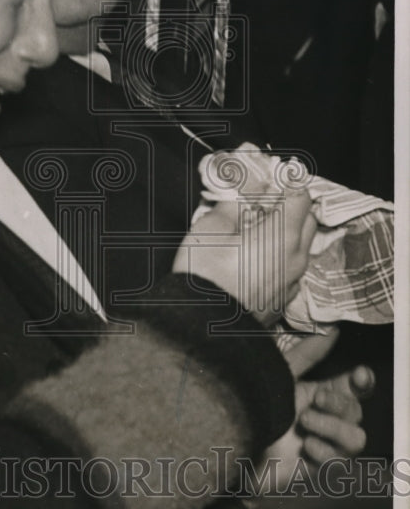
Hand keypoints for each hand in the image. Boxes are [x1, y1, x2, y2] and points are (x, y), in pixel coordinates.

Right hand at [173, 194, 316, 325]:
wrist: (201, 327)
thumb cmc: (204, 275)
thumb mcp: (211, 227)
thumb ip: (232, 203)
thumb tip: (243, 191)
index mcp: (283, 235)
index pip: (301, 196)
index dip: (286, 184)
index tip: (269, 181)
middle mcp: (296, 258)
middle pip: (308, 220)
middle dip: (291, 206)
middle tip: (263, 202)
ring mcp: (292, 282)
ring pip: (301, 247)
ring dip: (287, 233)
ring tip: (256, 230)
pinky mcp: (283, 301)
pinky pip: (290, 270)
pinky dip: (280, 257)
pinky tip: (255, 259)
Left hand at [259, 329, 373, 489]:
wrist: (230, 443)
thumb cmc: (253, 405)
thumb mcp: (280, 375)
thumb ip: (307, 355)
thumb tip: (333, 331)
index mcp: (319, 394)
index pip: (354, 387)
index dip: (363, 381)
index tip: (358, 375)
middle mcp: (325, 419)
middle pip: (356, 410)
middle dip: (340, 403)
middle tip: (315, 399)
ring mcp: (323, 444)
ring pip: (357, 438)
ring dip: (334, 427)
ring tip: (304, 422)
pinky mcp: (316, 467)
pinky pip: (338, 461)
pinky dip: (324, 451)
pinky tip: (305, 445)